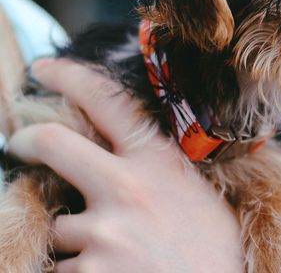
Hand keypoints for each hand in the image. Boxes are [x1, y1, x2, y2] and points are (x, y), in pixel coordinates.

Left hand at [8, 58, 242, 272]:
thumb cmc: (218, 250)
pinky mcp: (89, 272)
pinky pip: (60, 268)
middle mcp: (127, 188)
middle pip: (52, 143)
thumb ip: (160, 170)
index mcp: (160, 162)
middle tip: (20, 143)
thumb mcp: (199, 195)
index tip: (44, 69)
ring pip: (58, 225)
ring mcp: (104, 232)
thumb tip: (122, 155)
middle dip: (26, 140)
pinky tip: (115, 272)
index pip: (107, 102)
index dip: (69, 77)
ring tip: (117, 254)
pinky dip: (80, 272)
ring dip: (76, 238)